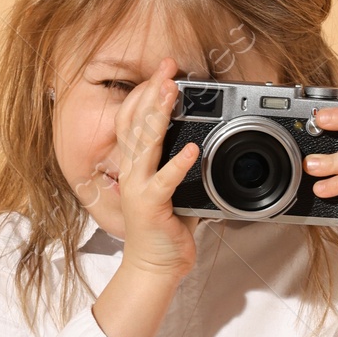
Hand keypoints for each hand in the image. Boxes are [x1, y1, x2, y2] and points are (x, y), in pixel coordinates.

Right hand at [112, 58, 199, 286]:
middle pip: (135, 121)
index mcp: (136, 165)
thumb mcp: (175, 192)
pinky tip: (194, 150)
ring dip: (158, 114)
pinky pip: (165, 180)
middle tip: (167, 67)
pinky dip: (179, 163)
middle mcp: (131, 171)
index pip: (133, 119)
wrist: (153, 269)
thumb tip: (206, 149)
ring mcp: (137, 188)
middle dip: (151, 91)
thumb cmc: (164, 232)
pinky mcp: (150, 205)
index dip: (145, 93)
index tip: (163, 73)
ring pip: (144, 142)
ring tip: (171, 92)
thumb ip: (185, 169)